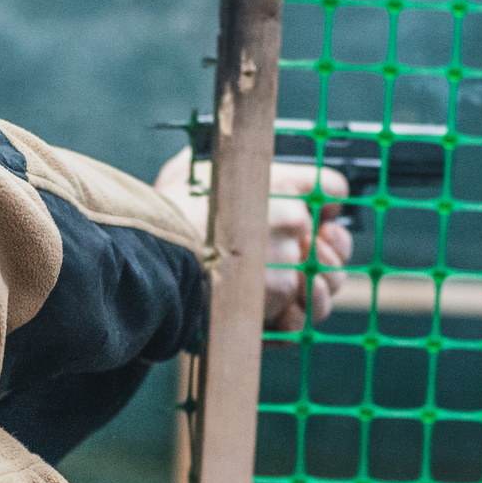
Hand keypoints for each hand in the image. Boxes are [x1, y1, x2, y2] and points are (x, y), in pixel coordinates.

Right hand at [154, 149, 353, 331]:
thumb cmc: (162, 213)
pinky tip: (286, 312)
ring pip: (325, 281)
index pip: (331, 188)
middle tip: (307, 259)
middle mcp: (293, 219)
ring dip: (316, 289)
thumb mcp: (188, 172)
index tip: (317, 216)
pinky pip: (303, 313)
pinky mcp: (278, 296)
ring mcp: (289, 259)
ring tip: (298, 290)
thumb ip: (218, 167)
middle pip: (334, 242)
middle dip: (324, 253)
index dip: (326, 204)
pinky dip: (296, 317)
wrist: (148, 254)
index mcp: (278, 181)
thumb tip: (218, 165)